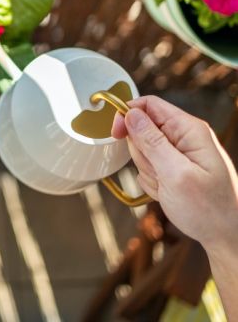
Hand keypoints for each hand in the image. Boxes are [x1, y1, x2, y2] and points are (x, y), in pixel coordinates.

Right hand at [112, 96, 237, 252]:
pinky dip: (152, 181)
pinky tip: (167, 192)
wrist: (225, 237)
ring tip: (166, 185)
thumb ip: (152, 141)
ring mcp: (178, 152)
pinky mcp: (173, 167)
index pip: (149, 105)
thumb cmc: (209, 209)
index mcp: (189, 130)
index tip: (116, 133)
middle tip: (159, 173)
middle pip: (142, 129)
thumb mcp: (176, 174)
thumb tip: (131, 114)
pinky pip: (147, 167)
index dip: (128, 114)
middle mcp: (184, 137)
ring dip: (147, 170)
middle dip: (141, 153)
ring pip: (142, 150)